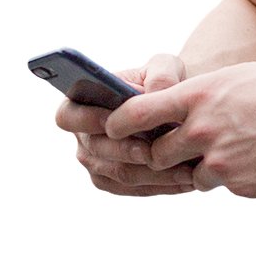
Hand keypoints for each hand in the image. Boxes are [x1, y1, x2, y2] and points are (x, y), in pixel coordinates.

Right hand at [54, 53, 198, 196]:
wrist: (178, 107)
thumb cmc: (164, 82)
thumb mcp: (165, 66)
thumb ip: (160, 74)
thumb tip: (154, 94)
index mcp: (79, 103)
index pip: (67, 116)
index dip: (87, 119)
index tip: (117, 118)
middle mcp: (83, 136)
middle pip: (97, 150)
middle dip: (128, 150)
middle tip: (155, 150)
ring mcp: (96, 163)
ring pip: (120, 174)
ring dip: (152, 172)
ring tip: (184, 168)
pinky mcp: (116, 183)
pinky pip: (135, 189)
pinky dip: (162, 185)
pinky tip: (188, 178)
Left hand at [102, 61, 255, 200]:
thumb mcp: (234, 79)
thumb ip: (199, 100)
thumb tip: (172, 120)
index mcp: (199, 97)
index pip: (137, 114)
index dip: (117, 124)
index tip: (110, 128)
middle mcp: (204, 131)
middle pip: (157, 155)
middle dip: (164, 154)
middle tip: (180, 148)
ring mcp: (223, 164)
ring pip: (194, 176)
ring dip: (206, 168)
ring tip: (239, 148)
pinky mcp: (243, 187)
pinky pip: (228, 187)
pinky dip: (239, 176)